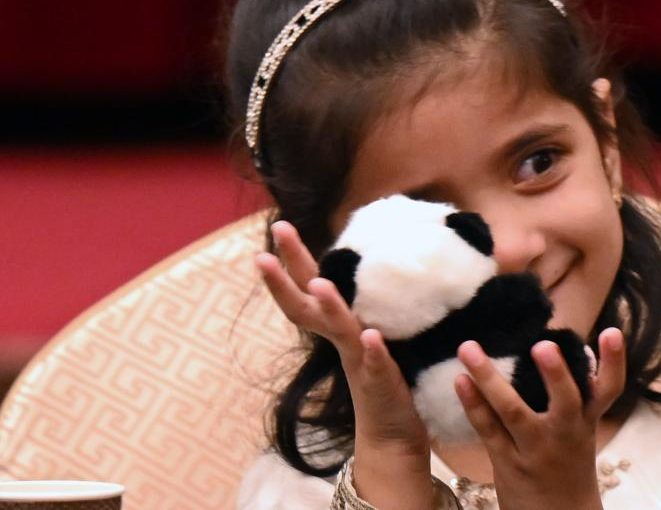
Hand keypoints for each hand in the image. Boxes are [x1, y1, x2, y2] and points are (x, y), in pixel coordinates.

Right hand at [256, 221, 433, 508]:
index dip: (293, 259)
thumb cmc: (386, 376)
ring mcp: (359, 361)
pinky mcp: (382, 383)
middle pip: (307, 306)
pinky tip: (371, 337)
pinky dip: (373, 351)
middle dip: (286, 277)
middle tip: (266, 249)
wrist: (394, 435)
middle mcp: (343, 341)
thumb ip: (367, 304)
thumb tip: (376, 262)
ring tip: (320, 285)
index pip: (310, 287)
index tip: (279, 226)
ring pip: (340, 331)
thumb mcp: (374, 332)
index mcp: (340, 326)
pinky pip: (376, 365)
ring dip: (330, 308)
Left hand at [455, 328, 626, 509]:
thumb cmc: (567, 462)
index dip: (613, 361)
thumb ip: (572, 393)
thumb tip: (559, 345)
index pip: (609, 389)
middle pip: (565, 401)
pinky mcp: (508, 462)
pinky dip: (473, 404)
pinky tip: (460, 380)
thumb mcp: (580, 428)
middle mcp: (565, 433)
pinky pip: (488, 429)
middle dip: (556, 374)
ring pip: (513, 410)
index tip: (612, 332)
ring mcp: (535, 448)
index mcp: (586, 420)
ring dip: (489, 378)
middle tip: (543, 344)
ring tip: (469, 348)